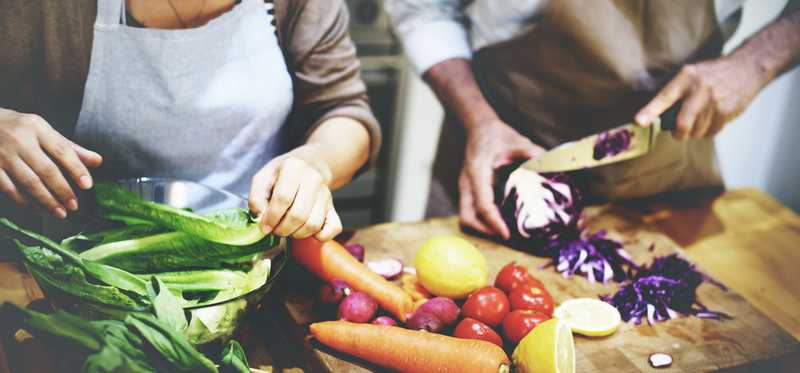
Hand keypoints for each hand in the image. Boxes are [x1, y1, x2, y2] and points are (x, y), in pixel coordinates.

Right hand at [0, 109, 101, 217]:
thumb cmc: (20, 129)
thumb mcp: (44, 131)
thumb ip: (70, 148)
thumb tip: (98, 161)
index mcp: (37, 128)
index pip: (62, 150)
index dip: (76, 168)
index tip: (88, 185)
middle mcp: (20, 140)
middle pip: (46, 169)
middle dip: (63, 190)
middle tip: (74, 206)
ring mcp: (3, 155)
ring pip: (28, 182)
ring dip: (47, 200)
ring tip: (60, 213)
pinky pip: (9, 189)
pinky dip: (25, 201)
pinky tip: (38, 209)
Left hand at [248, 145, 341, 240]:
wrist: (310, 166)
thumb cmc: (282, 175)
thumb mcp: (263, 177)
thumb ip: (256, 197)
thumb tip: (261, 217)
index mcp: (294, 167)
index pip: (283, 198)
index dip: (271, 217)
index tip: (264, 226)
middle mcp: (313, 179)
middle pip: (298, 215)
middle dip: (282, 229)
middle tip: (275, 229)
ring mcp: (326, 194)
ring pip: (313, 224)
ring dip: (296, 234)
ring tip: (287, 229)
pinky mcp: (333, 208)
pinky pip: (333, 229)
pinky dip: (319, 236)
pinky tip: (305, 230)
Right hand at [460, 119, 545, 239]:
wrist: (478, 127)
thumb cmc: (496, 134)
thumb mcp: (517, 141)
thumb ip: (533, 153)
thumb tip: (550, 167)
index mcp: (477, 172)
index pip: (482, 204)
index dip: (494, 222)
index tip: (507, 234)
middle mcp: (467, 182)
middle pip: (467, 217)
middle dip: (484, 231)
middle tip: (505, 235)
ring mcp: (465, 187)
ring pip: (466, 217)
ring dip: (481, 228)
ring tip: (502, 231)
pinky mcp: (467, 190)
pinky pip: (470, 211)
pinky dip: (481, 220)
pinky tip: (498, 220)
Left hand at [635, 55, 766, 139]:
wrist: (747, 68)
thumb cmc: (712, 74)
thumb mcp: (691, 74)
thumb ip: (676, 92)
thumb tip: (658, 117)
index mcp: (686, 77)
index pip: (664, 97)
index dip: (650, 111)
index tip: (639, 122)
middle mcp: (699, 89)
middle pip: (682, 123)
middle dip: (678, 133)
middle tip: (678, 133)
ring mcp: (715, 101)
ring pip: (697, 131)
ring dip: (695, 132)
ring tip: (699, 120)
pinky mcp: (727, 111)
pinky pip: (711, 132)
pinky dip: (708, 131)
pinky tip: (712, 118)